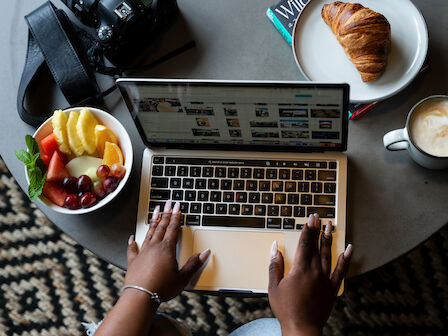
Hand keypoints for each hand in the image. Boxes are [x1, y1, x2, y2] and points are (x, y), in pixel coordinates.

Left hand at [125, 200, 210, 301]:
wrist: (141, 297)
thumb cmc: (162, 288)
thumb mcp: (183, 278)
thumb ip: (194, 264)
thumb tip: (205, 253)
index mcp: (167, 249)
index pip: (173, 229)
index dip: (176, 217)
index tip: (177, 207)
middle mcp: (154, 248)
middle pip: (161, 227)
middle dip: (165, 214)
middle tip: (167, 203)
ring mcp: (142, 253)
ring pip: (148, 234)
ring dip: (152, 222)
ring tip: (154, 212)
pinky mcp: (133, 262)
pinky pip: (132, 249)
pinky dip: (132, 243)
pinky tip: (131, 238)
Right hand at [268, 214, 351, 335]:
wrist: (302, 328)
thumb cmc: (286, 309)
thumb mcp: (273, 286)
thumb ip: (275, 265)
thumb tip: (275, 247)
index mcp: (300, 269)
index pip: (305, 244)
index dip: (307, 230)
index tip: (309, 219)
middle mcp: (315, 271)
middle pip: (316, 246)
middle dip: (317, 230)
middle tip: (318, 217)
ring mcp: (325, 280)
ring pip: (328, 255)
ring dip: (328, 239)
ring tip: (330, 226)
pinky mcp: (332, 288)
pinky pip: (341, 272)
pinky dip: (345, 260)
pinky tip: (348, 250)